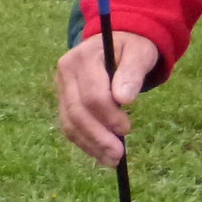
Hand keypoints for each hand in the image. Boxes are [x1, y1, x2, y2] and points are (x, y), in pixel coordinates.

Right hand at [56, 32, 159, 165]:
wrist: (119, 40)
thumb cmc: (133, 46)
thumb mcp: (139, 52)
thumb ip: (132, 72)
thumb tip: (124, 99)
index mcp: (82, 58)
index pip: (92, 95)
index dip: (108, 116)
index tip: (127, 130)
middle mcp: (65, 73)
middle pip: (77, 112)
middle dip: (98, 136)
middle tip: (118, 156)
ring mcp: (61, 88)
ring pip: (70, 123)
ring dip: (90, 145)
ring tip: (112, 161)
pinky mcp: (64, 100)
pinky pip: (70, 126)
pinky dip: (85, 142)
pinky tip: (101, 154)